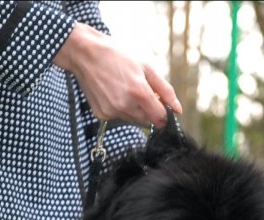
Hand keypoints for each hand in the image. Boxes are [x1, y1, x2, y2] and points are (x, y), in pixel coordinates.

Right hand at [54, 23, 181, 127]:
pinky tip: (113, 94)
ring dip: (135, 111)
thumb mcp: (146, 67)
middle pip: (148, 122)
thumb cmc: (117, 56)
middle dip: (149, 111)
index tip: (160, 104)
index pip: (161, 118)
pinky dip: (120, 110)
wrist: (84, 53)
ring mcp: (113, 112)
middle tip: (140, 92)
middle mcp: (126, 106)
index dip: (164, 113)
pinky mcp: (102, 115)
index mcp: (139, 93)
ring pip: (134, 121)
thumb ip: (165, 90)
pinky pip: (119, 119)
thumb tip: (178, 110)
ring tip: (124, 90)